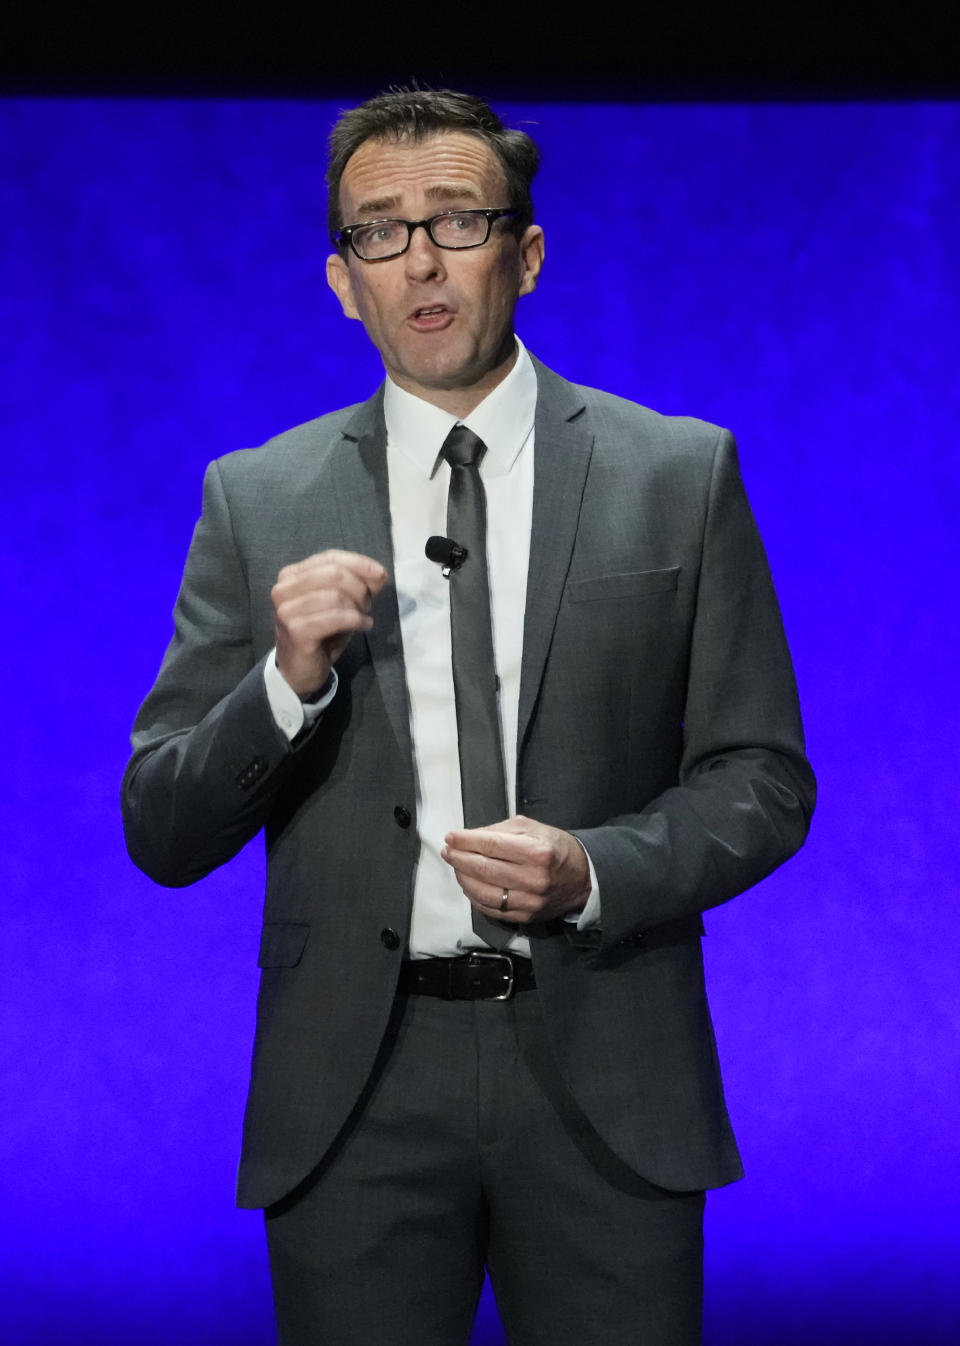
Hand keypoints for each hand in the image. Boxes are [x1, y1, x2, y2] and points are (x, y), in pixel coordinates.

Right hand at [272, 550, 387, 697]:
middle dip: (359, 588)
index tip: (381, 574)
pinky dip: (355, 620)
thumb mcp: (340, 603)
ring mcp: (286, 610)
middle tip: (367, 605)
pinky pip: (336, 617)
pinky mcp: (296, 630)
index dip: (358, 563)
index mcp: (291, 575)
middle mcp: (284, 589)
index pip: (329, 558)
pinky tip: (363, 626)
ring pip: (336, 596)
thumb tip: (378, 574)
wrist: (299, 669)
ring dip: (358, 607)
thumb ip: (357, 584)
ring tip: (363, 617)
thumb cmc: (320, 633)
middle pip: (334, 574)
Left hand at [441, 815, 590, 924]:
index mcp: (536, 852)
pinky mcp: (525, 917)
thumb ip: (501, 830)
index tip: (451, 837)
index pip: (490, 845)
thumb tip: (471, 836)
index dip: (465, 841)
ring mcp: (528, 901)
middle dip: (459, 858)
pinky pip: (491, 909)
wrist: (583, 878)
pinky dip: (474, 897)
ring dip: (463, 878)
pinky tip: (469, 885)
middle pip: (483, 869)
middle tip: (448, 851)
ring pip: (483, 892)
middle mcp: (532, 878)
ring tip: (456, 867)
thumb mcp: (534, 828)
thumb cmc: (556, 849)